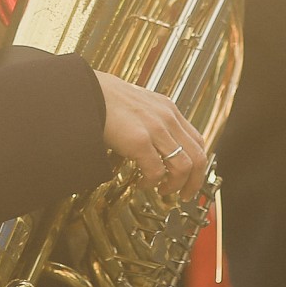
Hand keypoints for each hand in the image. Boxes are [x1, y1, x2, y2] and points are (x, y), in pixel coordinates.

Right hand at [94, 70, 205, 195]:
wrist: (87, 91)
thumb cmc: (107, 100)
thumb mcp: (141, 105)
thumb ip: (154, 120)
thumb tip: (158, 144)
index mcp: (169, 110)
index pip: (198, 142)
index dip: (198, 165)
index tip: (191, 178)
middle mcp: (167, 118)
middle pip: (198, 157)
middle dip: (194, 182)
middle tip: (184, 194)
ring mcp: (155, 129)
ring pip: (183, 167)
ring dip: (175, 185)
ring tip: (162, 190)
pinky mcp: (139, 141)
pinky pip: (156, 171)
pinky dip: (152, 182)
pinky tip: (143, 183)